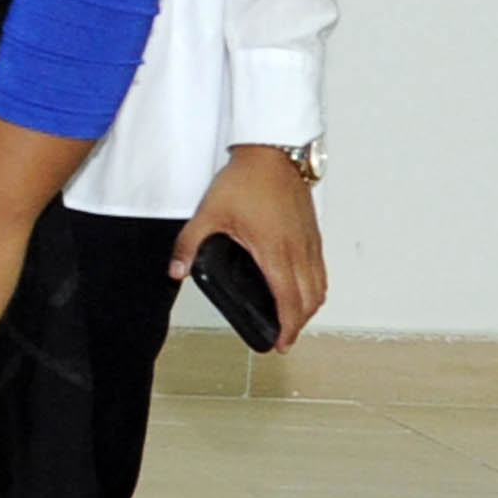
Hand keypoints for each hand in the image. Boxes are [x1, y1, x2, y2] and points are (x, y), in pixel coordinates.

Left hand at [178, 145, 328, 347]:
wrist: (271, 153)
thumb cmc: (244, 181)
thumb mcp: (209, 213)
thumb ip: (189, 244)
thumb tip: (175, 272)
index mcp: (276, 252)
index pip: (288, 301)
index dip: (287, 327)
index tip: (281, 344)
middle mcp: (299, 251)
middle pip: (310, 299)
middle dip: (300, 323)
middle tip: (284, 336)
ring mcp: (310, 241)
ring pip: (320, 285)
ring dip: (310, 306)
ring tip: (292, 318)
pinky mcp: (313, 232)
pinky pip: (321, 268)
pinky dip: (315, 286)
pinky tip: (299, 287)